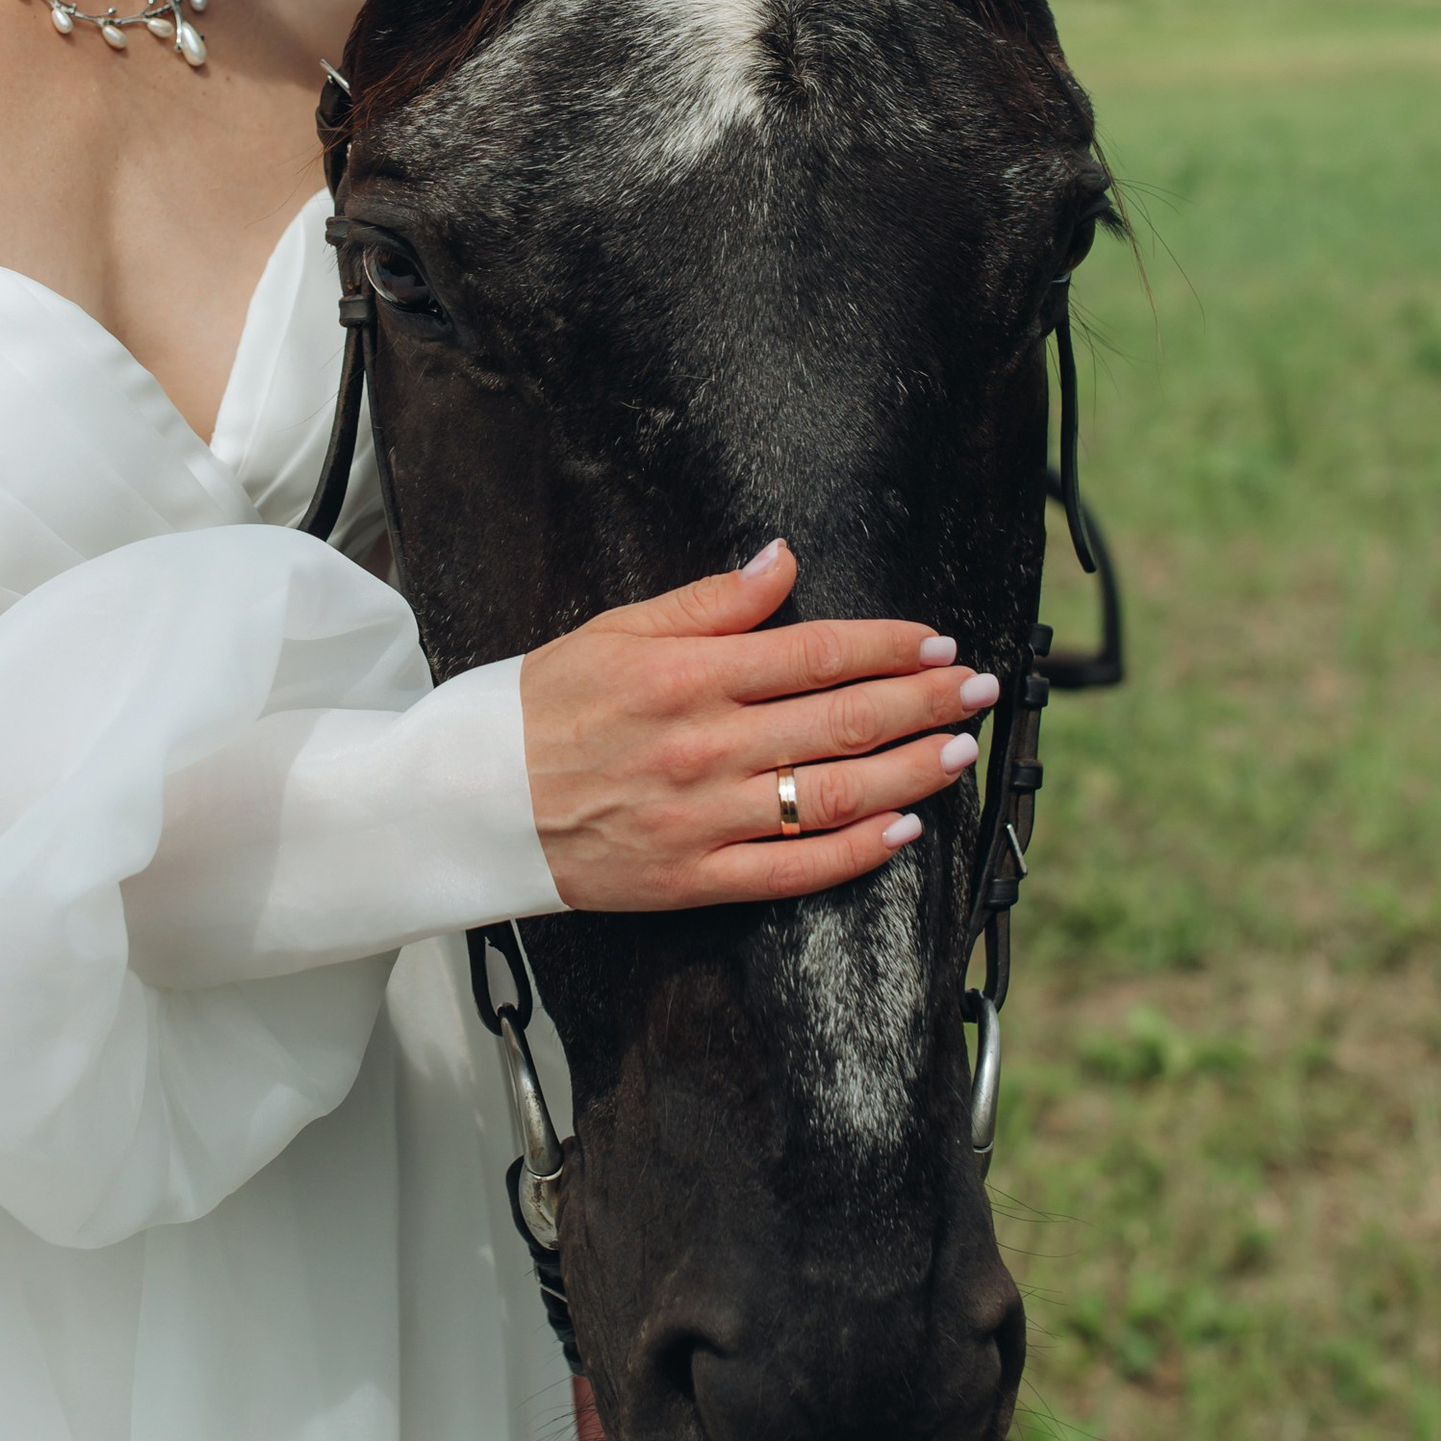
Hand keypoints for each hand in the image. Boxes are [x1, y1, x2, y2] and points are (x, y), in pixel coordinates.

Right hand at [519, 540, 999, 913]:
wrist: (464, 803)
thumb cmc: (533, 709)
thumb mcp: (615, 631)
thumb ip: (707, 603)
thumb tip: (781, 561)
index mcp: (685, 676)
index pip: (814, 654)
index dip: (887, 646)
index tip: (934, 641)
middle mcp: (703, 746)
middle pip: (841, 721)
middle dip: (922, 701)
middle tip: (976, 688)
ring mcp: (702, 819)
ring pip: (831, 795)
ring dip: (909, 771)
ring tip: (958, 751)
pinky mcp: (691, 879)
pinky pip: (792, 870)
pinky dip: (855, 853)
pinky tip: (901, 830)